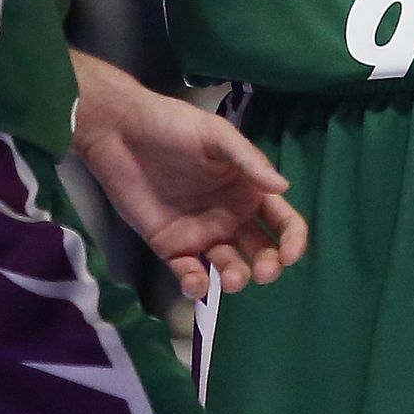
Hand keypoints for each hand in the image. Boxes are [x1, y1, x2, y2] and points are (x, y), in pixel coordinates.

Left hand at [73, 53, 304, 300]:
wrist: (121, 133)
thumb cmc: (174, 127)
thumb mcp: (216, 135)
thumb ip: (248, 161)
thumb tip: (284, 186)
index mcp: (248, 190)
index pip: (282, 221)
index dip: (293, 240)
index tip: (290, 255)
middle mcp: (231, 216)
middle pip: (261, 250)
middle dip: (269, 266)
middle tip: (264, 273)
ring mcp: (202, 234)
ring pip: (229, 267)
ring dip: (237, 278)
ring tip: (232, 280)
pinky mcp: (172, 247)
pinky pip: (189, 274)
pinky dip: (196, 285)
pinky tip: (195, 283)